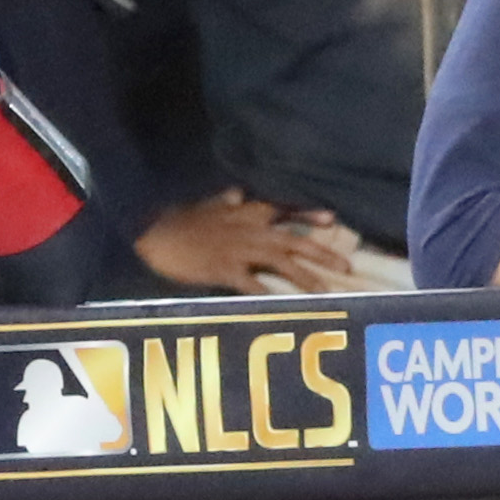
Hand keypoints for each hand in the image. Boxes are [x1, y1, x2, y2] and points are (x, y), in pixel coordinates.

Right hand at [133, 190, 372, 295]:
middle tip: (347, 268)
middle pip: (293, 241)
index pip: (284, 210)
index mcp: (245, 213)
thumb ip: (226, 201)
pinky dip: (270, 295)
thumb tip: (238, 192)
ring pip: (281, 262)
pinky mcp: (224, 269)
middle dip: (322, 254)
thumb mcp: (205, 206)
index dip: (308, 215)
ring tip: (326, 292)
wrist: (151, 231)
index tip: (333, 220)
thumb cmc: (177, 221)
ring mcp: (238, 250)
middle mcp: (249, 230)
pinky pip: (252, 285)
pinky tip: (286, 307)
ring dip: (305, 277)